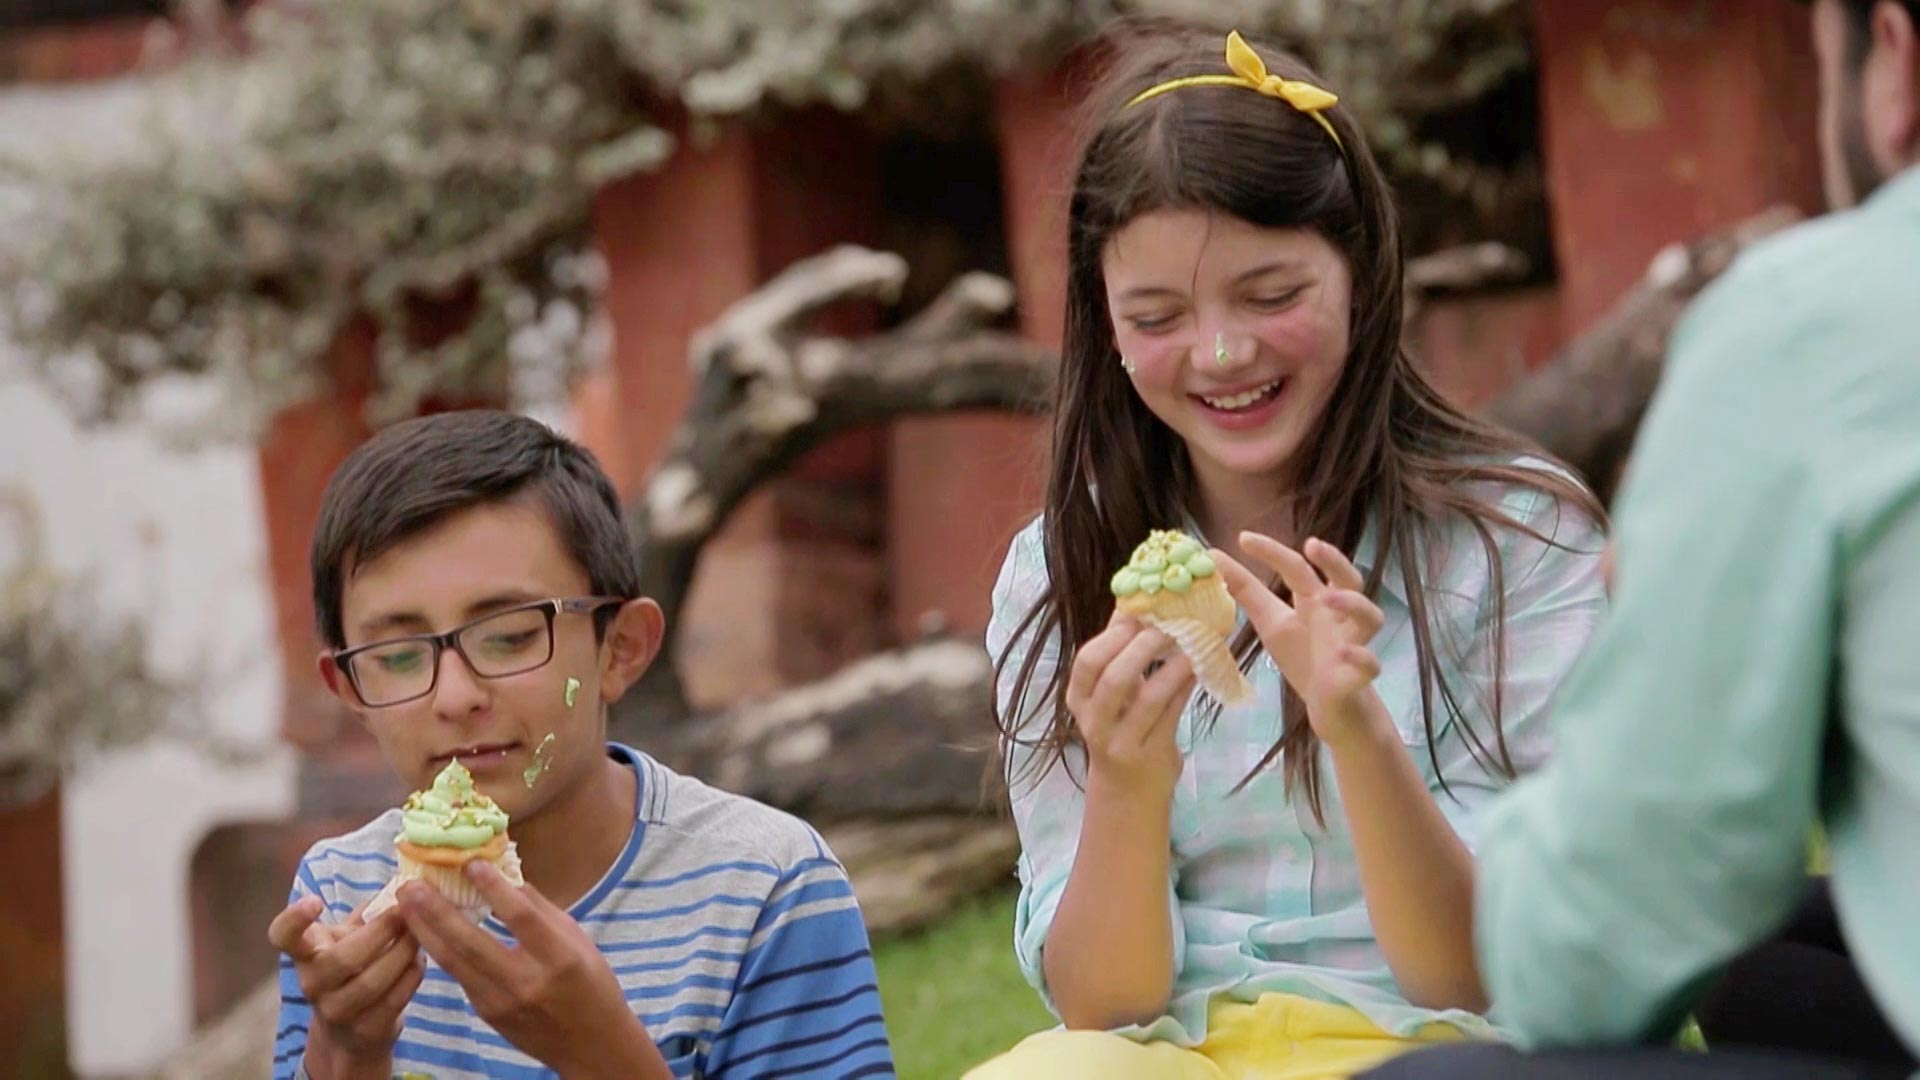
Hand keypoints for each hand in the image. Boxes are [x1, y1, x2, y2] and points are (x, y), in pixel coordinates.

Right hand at [267, 895, 422, 1079]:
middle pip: (342, 959)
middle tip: (407, 912)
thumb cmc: (353, 968)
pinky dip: (412, 975)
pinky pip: (393, 1000)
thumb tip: (405, 882)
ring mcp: (335, 1011)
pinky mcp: (364, 1031)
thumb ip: (371, 912)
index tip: (315, 900)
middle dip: (381, 932)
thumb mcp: (351, 936)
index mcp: (305, 952)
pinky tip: (420, 960)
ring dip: (403, 953)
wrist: (349, 1032)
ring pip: (371, 983)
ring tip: (421, 934)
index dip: (294, 919)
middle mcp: (312, 983)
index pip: (283, 936)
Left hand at [398, 861, 671, 1079]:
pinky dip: (440, 950)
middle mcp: (526, 982)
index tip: (470, 862)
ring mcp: (502, 1001)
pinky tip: (424, 930)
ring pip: (454, 961)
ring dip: (425, 930)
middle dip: (437, 910)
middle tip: (412, 884)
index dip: (493, 888)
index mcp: (558, 957)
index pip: (520, 916)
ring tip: (404, 903)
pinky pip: (459, 976)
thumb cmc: (591, 984)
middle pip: (473, 942)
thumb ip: (540, 910)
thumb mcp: (578, 940)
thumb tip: (505, 875)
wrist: (591, 1045)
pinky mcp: (487, 1013)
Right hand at [1064, 611, 1194, 799]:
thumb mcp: (1109, 698)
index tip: (1139, 609)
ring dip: (1172, 665)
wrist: (1127, 794)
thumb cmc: (1120, 731)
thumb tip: (1135, 603)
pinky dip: (1187, 686)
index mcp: (1078, 699)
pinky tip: (1202, 665)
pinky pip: (1173, 713)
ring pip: (1148, 697)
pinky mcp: (1151, 754)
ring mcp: (1122, 741)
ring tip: (1193, 640)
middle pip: (1112, 677)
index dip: (1113, 632)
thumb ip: (1118, 657)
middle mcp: (1094, 721)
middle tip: (1169, 622)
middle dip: (1141, 645)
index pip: (1087, 660)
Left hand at [1212, 534, 1387, 748]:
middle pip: (1349, 579)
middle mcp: (1339, 616)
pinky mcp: (1360, 674)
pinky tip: (1345, 653)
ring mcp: (1354, 643)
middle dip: (1335, 560)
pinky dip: (1361, 656)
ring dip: (1352, 603)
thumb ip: (1245, 589)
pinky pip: (1370, 663)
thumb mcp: (1270, 620)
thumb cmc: (1303, 656)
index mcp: (1315, 600)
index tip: (1243, 538)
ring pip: (1370, 617)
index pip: (1298, 568)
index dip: (1273, 552)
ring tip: (1327, 598)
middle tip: (1312, 545)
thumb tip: (1214, 556)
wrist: (1328, 704)